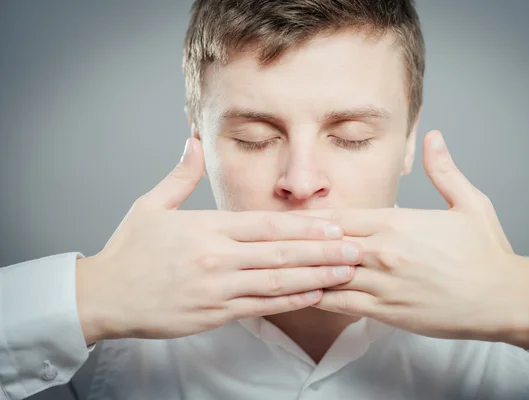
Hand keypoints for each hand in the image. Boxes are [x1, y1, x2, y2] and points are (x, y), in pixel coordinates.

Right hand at [76, 138, 362, 344]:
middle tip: (357, 249)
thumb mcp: (151, 206)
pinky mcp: (213, 313)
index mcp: (207, 228)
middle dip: (323, 251)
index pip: (265, 225)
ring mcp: (216, 287)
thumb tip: (194, 141)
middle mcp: (216, 256)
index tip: (336, 225)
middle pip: (280, 253)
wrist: (103, 295)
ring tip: (347, 272)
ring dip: (316, 277)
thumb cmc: (129, 251)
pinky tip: (315, 296)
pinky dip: (291, 301)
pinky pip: (260, 307)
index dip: (304, 226)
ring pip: (276, 282)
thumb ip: (181, 175)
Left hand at [294, 130, 528, 348]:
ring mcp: (381, 283)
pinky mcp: (385, 310)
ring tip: (276, 268)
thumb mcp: (469, 203)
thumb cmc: (486, 252)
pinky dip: (318, 297)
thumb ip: (443, 170)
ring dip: (303, 270)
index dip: (311, 220)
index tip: (290, 219)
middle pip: (325, 244)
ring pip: (326, 274)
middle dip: (300, 243)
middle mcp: (382, 252)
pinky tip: (301, 293)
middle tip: (270, 243)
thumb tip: (434, 137)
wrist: (504, 299)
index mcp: (396, 223)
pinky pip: (340, 304)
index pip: (338, 218)